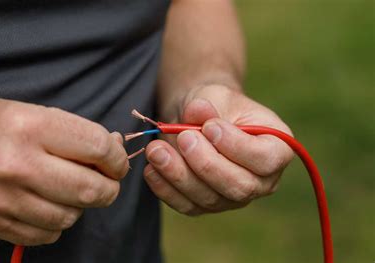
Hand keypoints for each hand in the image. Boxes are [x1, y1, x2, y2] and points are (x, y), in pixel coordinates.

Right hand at [0, 99, 128, 244]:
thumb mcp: (22, 110)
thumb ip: (69, 130)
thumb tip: (112, 147)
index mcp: (28, 126)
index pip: (97, 146)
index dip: (116, 156)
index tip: (115, 159)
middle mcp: (18, 165)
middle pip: (92, 189)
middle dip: (110, 186)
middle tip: (106, 179)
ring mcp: (5, 201)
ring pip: (72, 216)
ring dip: (81, 204)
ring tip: (68, 188)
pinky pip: (49, 234)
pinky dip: (58, 221)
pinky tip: (46, 203)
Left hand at [144, 85, 293, 215]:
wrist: (196, 118)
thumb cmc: (215, 104)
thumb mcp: (214, 94)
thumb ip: (208, 102)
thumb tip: (197, 111)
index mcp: (277, 149)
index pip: (266, 159)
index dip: (236, 147)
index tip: (210, 127)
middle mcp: (261, 180)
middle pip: (239, 186)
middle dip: (206, 164)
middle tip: (183, 138)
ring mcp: (233, 197)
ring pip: (209, 198)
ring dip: (179, 175)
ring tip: (156, 150)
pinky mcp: (206, 204)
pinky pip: (187, 205)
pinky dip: (166, 189)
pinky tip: (151, 170)